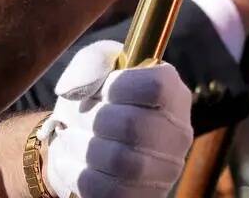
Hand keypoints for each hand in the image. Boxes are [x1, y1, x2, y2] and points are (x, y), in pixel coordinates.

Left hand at [42, 40, 192, 197]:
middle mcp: (178, 135)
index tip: (103, 89)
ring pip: (119, 160)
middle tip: (80, 114)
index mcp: (173, 95)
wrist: (80, 141)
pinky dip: (75, 171)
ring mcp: (165, 172)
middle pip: (132, 125)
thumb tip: (82, 89)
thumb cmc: (92, 98)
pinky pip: (104, 189)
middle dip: (92, 117)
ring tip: (70, 136)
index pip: (157, 86)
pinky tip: (71, 159)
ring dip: (81, 144)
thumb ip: (92, 63)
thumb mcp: (93, 66)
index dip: (120, 85)